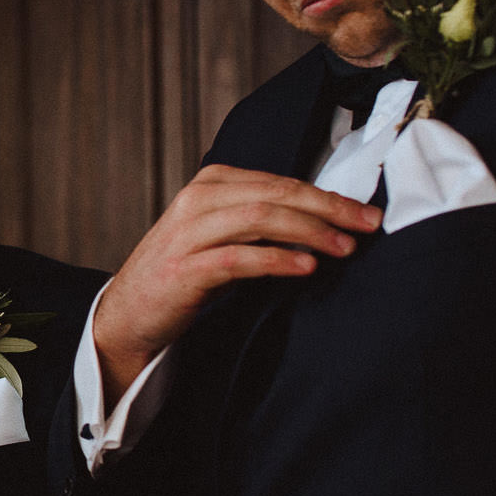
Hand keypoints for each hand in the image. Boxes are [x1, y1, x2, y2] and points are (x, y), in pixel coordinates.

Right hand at [94, 165, 380, 402]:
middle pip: (275, 194)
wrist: (128, 314)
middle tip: (368, 225)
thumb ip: (258, 220)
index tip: (364, 213)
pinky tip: (306, 266)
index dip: (327, 195)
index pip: (279, 181)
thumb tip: (326, 217)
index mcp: (210, 185)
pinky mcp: (184, 269)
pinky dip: (277, 260)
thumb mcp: (219, 234)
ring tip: (344, 247)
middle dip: (328, 208)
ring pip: (259, 218)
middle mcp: (196, 201)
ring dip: (309, 232)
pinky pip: (239, 258)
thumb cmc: (183, 275)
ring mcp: (187, 234)